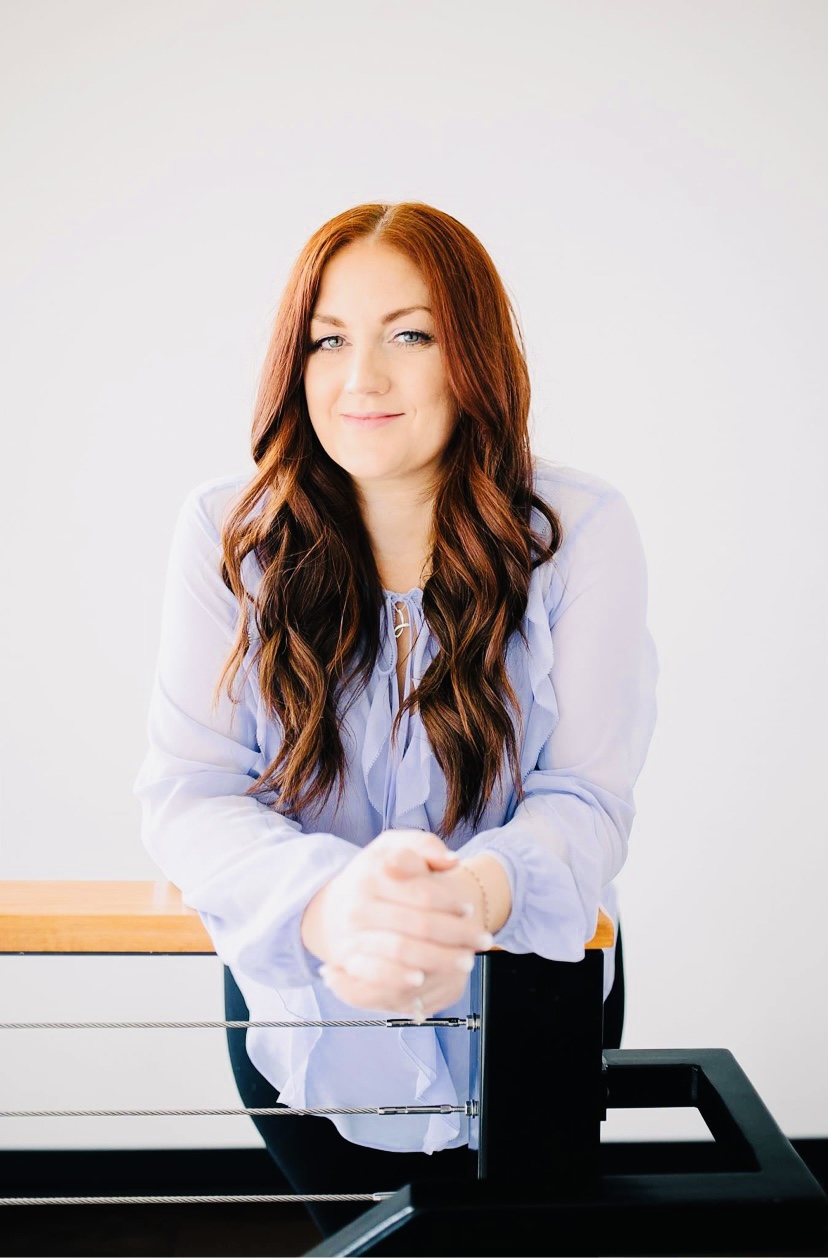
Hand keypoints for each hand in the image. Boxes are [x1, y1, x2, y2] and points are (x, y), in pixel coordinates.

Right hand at [300, 829, 492, 1015]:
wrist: (334, 908)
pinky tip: (421, 979)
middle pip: (420, 924)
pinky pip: (376, 973)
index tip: (469, 910)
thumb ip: (424, 845)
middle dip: (457, 935)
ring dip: (440, 959)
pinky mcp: (348, 960)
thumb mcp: (393, 847)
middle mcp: (360, 905)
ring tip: (465, 961)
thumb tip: (451, 861)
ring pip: (403, 950)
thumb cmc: (374, 876)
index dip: (452, 903)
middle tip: (482, 940)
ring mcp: (353, 934)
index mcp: (373, 873)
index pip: (423, 893)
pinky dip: (400, 977)